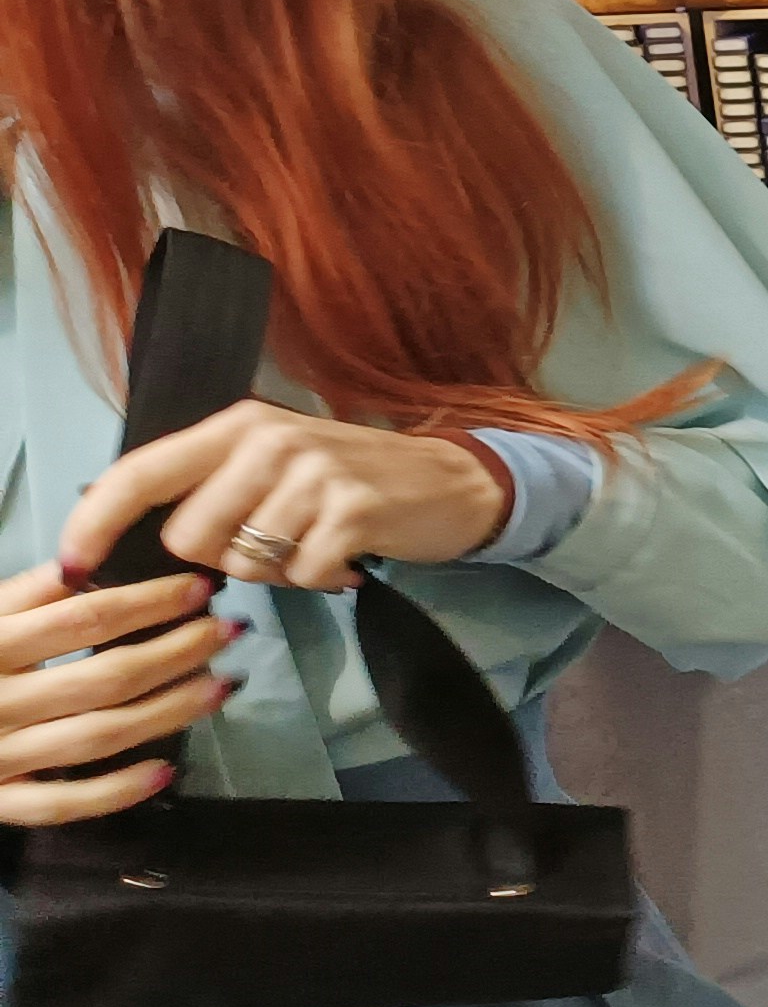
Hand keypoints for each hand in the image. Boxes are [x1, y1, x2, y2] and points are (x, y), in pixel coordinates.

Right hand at [0, 565, 234, 824]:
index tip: (200, 587)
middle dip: (177, 652)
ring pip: (97, 736)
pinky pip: (62, 804)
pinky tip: (168, 770)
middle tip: (228, 631)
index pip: (83, 618)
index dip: (149, 601)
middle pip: (105, 677)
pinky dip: (118, 790)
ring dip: (169, 711)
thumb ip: (24, 595)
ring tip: (221, 685)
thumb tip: (92, 565)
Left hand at [58, 403, 509, 593]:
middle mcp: (269, 440)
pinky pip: (301, 575)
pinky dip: (320, 580)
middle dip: (220, 560)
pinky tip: (344, 558)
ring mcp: (314, 472)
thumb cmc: (351, 479)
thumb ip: (207, 486)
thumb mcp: (272, 464)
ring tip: (313, 547)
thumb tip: (126, 532)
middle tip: (271, 546)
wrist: (453, 481)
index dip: (94, 523)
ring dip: (277, 573)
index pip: (140, 472)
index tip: (75, 566)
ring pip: (246, 562)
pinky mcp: (353, 509)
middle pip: (189, 537)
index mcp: (238, 425)